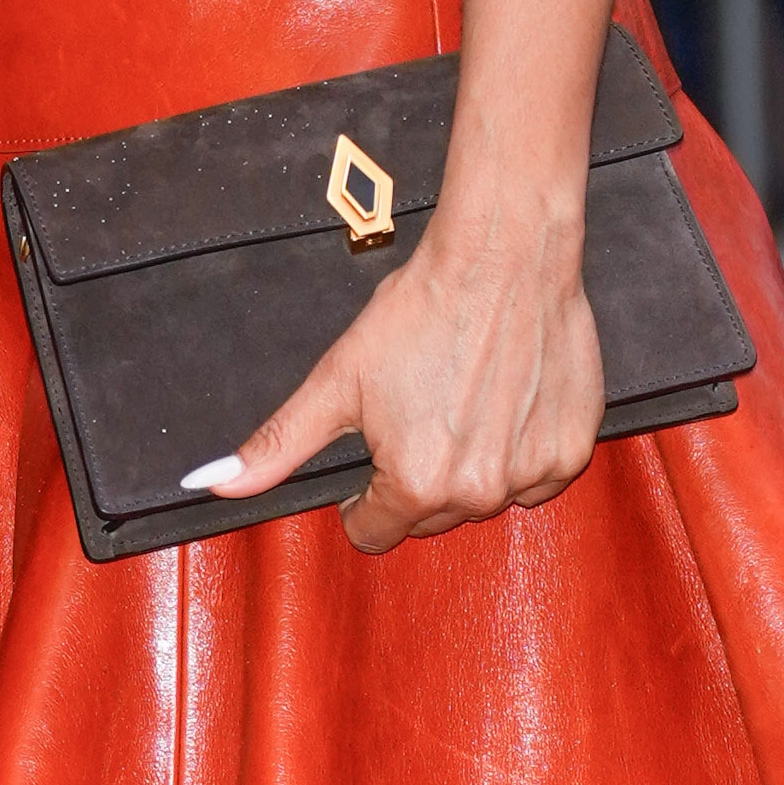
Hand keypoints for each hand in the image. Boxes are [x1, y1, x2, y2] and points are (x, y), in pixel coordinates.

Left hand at [189, 178, 605, 553]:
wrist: (503, 255)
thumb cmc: (418, 310)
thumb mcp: (336, 377)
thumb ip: (278, 444)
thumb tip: (210, 485)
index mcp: (414, 484)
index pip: (374, 529)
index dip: (363, 492)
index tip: (374, 449)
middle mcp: (477, 493)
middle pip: (429, 516)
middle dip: (415, 475)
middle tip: (417, 409)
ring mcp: (532, 475)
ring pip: (483, 496)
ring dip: (469, 462)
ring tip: (459, 397)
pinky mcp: (572, 450)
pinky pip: (536, 475)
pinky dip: (520, 447)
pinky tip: (504, 397)